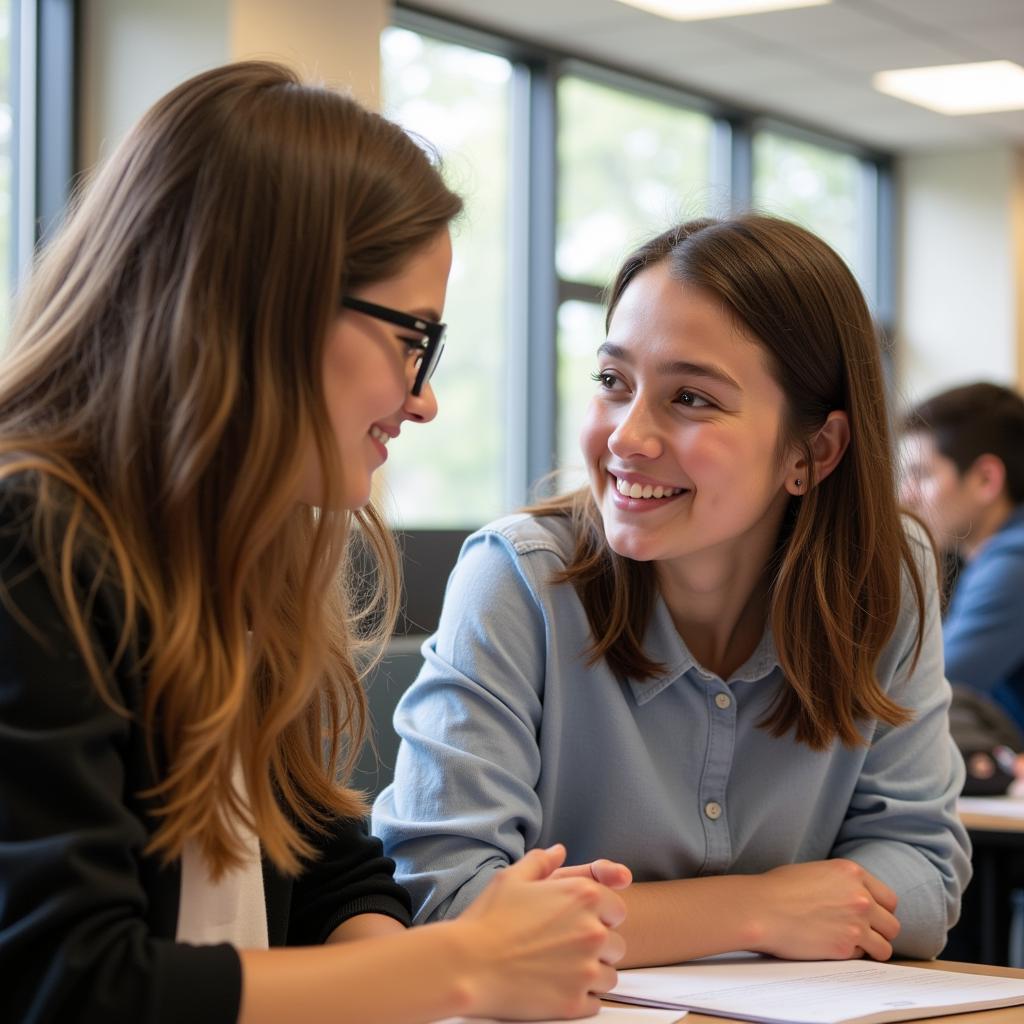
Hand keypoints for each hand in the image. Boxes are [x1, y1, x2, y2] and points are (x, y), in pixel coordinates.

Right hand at [454, 844, 626, 1019]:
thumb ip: (542, 862)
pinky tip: (556, 987)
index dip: (599, 915)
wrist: (468, 965)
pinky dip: (581, 997)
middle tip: (566, 947)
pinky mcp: (575, 1002)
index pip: (616, 908)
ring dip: (591, 973)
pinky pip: (595, 1002)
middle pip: (616, 944)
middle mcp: (592, 931)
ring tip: (561, 969)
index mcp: (583, 896)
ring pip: (609, 975)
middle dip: (597, 946)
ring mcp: (586, 970)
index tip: (579, 922)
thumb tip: (558, 851)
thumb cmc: (488, 919)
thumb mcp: (513, 878)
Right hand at [749, 859, 899, 961]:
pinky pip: (862, 957)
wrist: (761, 908)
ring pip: (885, 946)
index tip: (870, 917)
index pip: (889, 899)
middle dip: (880, 931)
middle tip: (863, 934)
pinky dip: (852, 956)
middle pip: (892, 924)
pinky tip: (833, 947)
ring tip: (852, 946)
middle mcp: (860, 897)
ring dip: (872, 948)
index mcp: (851, 873)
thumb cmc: (778, 888)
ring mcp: (856, 924)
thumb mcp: (815, 871)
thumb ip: (840, 884)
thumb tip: (849, 898)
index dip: (879, 910)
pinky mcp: (845, 947)